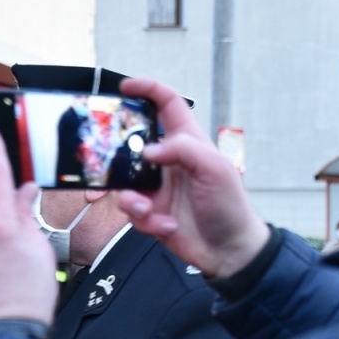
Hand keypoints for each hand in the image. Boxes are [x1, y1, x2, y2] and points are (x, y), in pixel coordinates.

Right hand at [114, 77, 269, 278]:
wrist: (228, 251)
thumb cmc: (230, 206)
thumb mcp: (214, 168)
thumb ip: (182, 149)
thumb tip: (149, 149)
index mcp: (187, 142)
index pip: (166, 104)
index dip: (147, 90)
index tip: (125, 87)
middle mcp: (169, 162)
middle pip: (132, 145)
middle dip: (117, 156)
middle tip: (108, 163)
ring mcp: (158, 188)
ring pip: (124, 184)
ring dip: (131, 199)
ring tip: (147, 210)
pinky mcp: (151, 212)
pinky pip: (131, 212)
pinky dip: (146, 220)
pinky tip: (165, 225)